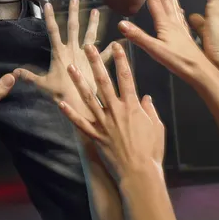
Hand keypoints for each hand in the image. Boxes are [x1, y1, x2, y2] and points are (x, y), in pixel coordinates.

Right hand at [13, 0, 113, 115]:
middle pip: (73, 27)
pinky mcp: (96, 63)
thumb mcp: (42, 84)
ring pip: (90, 35)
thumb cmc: (60, 93)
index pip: (52, 31)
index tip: (47, 4)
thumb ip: (30, 76)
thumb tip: (14, 73)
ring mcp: (86, 55)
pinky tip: (120, 39)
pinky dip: (113, 48)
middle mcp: (73, 50)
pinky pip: (106, 54)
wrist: (78, 102)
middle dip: (73, 12)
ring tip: (96, 10)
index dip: (50, 17)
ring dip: (93, 23)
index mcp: (59, 52)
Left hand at [60, 42, 164, 181]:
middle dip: (95, 62)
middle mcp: (116, 110)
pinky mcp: (96, 136)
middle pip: (104, 81)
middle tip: (87, 47)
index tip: (116, 45)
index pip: (126, 77)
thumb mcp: (157, 127)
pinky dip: (70, 113)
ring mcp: (104, 123)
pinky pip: (80, 123)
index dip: (121, 59)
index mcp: (132, 106)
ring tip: (70, 67)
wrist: (139, 175)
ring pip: (88, 98)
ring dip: (78, 82)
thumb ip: (151, 110)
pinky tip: (61, 103)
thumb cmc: (151, 152)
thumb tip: (147, 98)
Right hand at [118, 0, 208, 81]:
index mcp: (165, 23)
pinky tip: (180, 8)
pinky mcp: (186, 35)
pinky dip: (178, 8)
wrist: (201, 70)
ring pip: (174, 6)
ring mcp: (181, 28)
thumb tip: (121, 23)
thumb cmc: (178, 61)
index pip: (155, 2)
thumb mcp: (155, 50)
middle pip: (166, 0)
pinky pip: (180, 16)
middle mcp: (173, 22)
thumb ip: (138, 36)